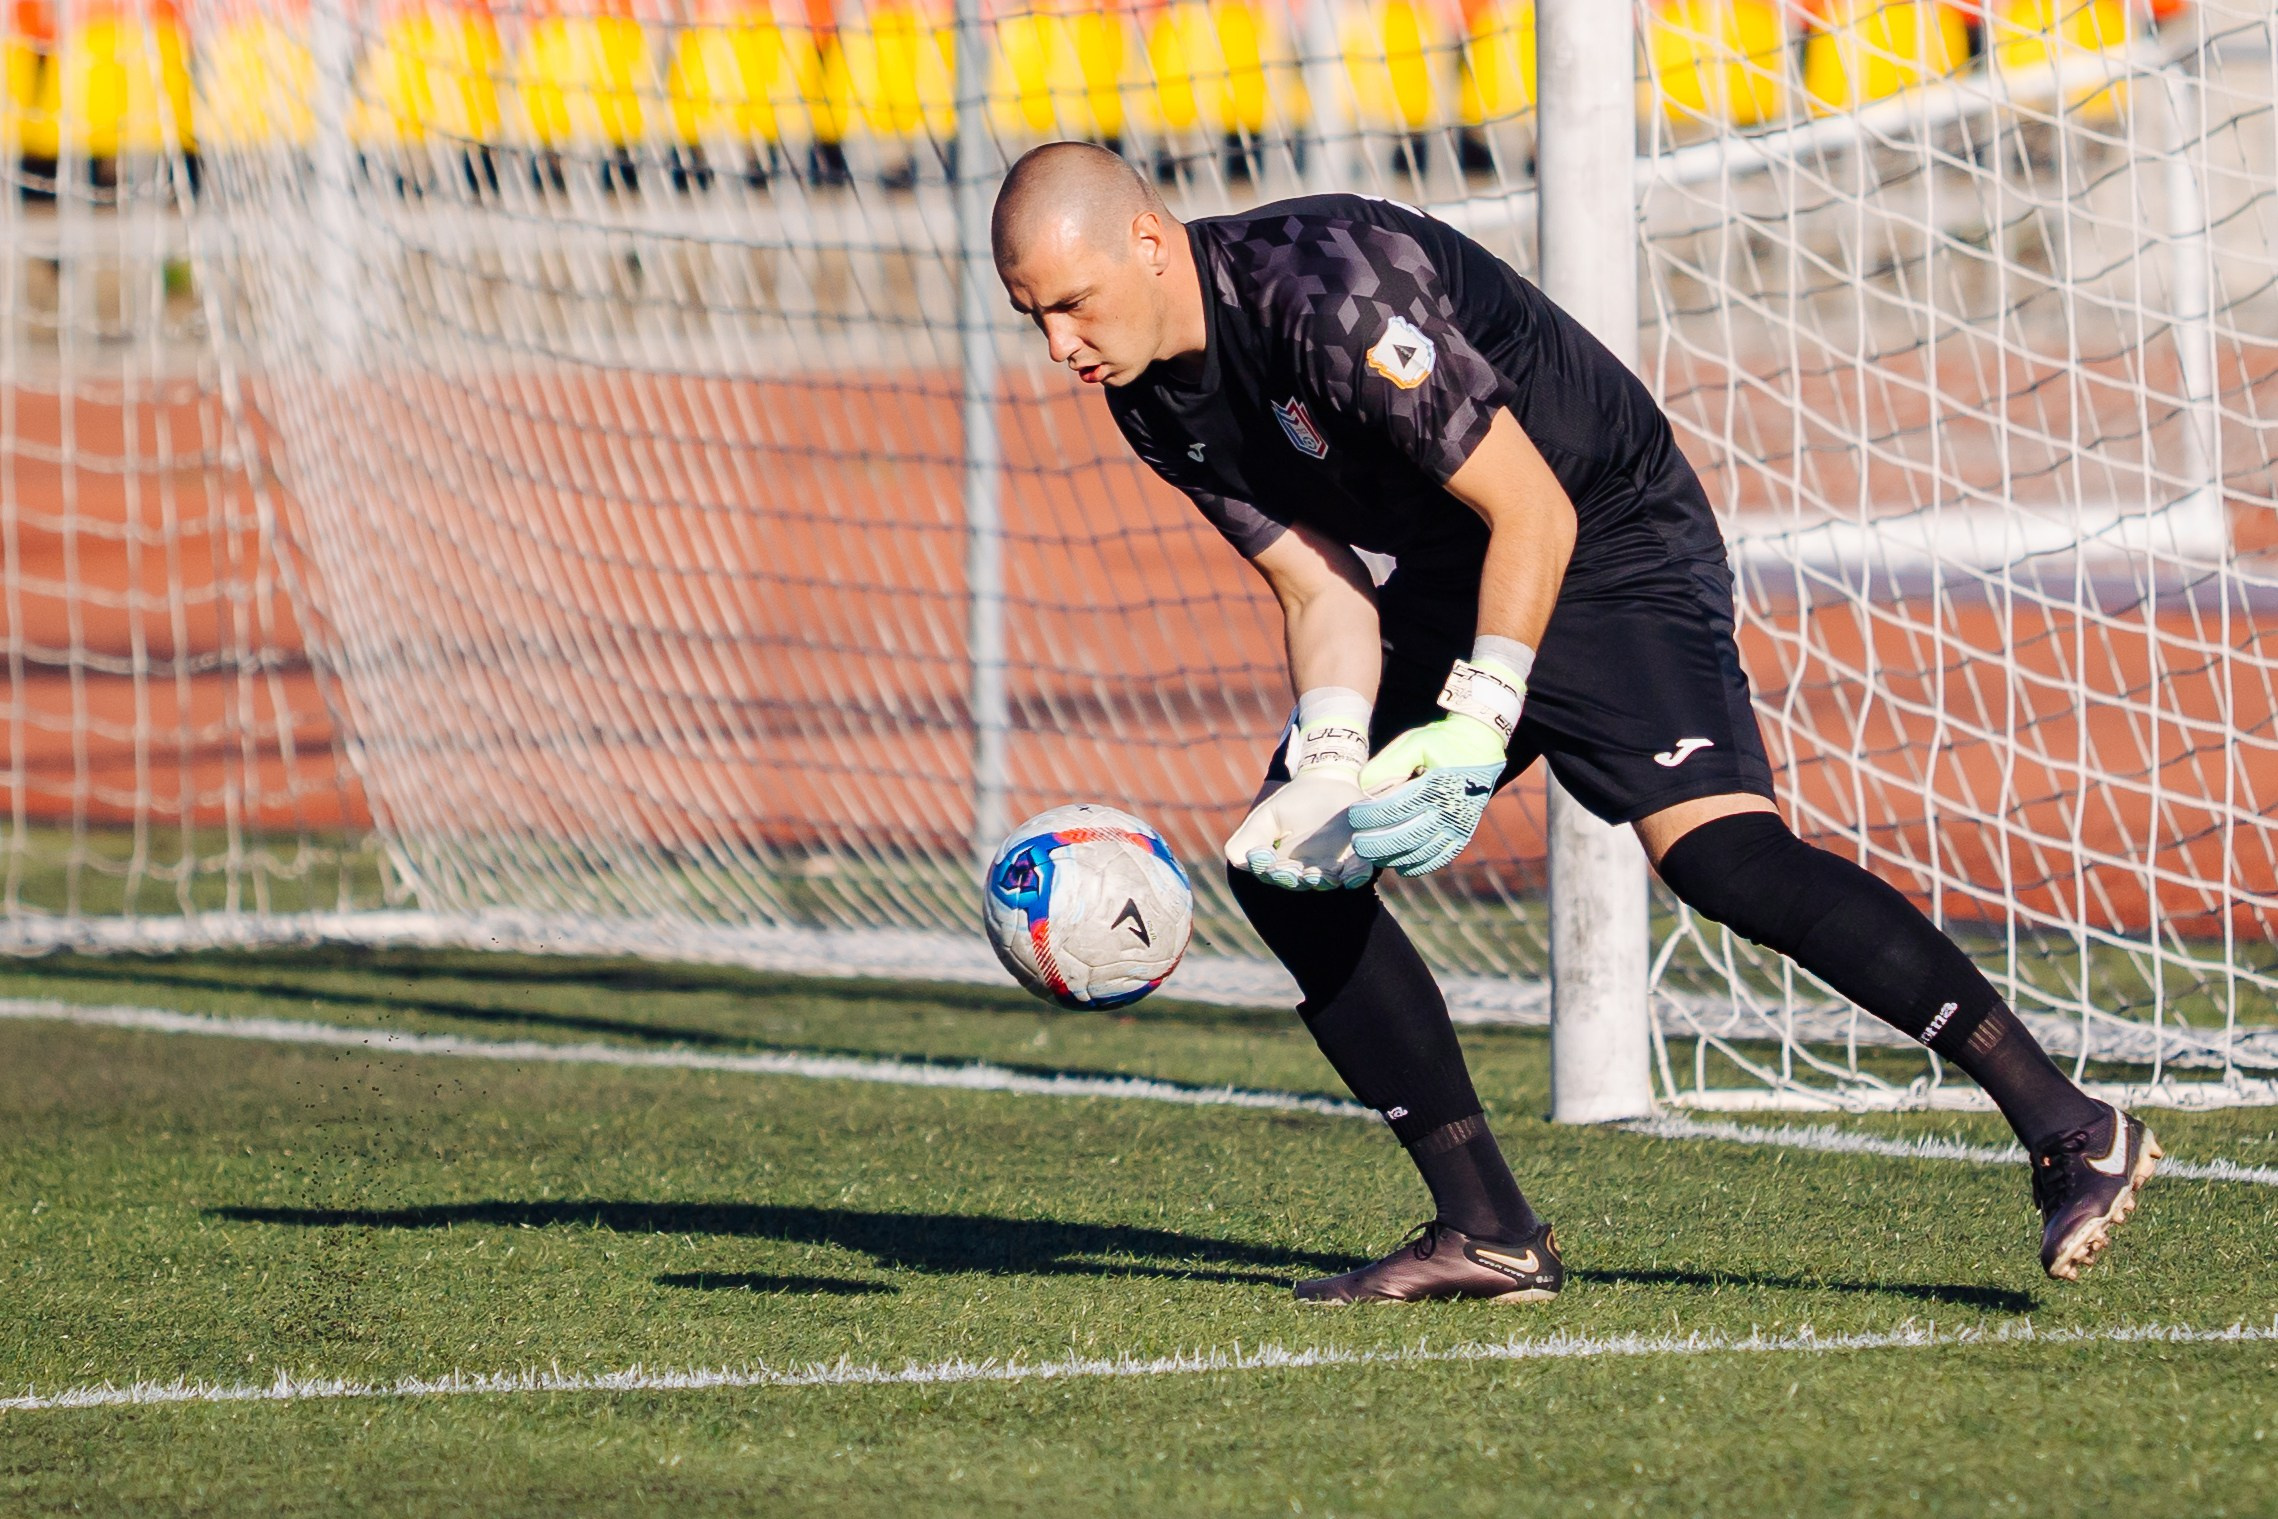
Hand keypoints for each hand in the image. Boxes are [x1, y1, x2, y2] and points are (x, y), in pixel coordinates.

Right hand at [1225, 768, 1372, 889]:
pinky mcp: (1357, 859)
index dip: (1263, 866)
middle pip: (1296, 882)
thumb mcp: (1268, 815)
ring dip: (1322, 880)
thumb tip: (1242, 860)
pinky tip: (1353, 871)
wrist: (1330, 784)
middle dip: (1291, 876)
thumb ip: (1250, 837)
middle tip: (1289, 869)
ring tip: (1318, 874)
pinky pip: (1357, 872)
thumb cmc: (1294, 802)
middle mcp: (1305, 871)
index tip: (1260, 854)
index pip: (1268, 872)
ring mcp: (1333, 868)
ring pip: (1326, 881)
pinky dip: (1356, 874)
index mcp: (1280, 863)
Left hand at [1348, 712, 1507, 876]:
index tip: (1353, 816)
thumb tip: (1363, 788)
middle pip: (1405, 837)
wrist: (1480, 745)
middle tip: (1357, 842)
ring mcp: (1458, 824)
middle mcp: (1448, 809)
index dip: (1368, 817)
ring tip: (1372, 854)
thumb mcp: (1413, 743)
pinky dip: (1419, 866)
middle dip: (1375, 843)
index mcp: (1434, 786)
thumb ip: (1387, 765)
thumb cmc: (1440, 742)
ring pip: (1421, 852)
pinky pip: (1441, 857)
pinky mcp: (1463, 832)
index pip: (1393, 809)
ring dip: (1393, 857)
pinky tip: (1399, 865)